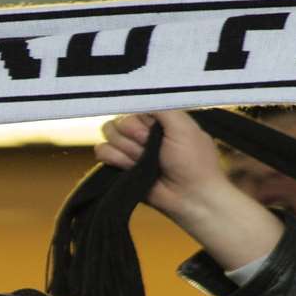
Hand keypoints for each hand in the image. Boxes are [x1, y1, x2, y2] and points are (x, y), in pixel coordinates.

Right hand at [96, 111, 278, 269]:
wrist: (189, 197)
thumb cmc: (194, 162)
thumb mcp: (184, 126)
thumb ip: (162, 108)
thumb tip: (140, 97)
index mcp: (159, 120)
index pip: (134, 106)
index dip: (141, 120)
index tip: (154, 130)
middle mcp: (143, 132)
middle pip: (119, 120)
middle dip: (135, 136)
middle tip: (152, 148)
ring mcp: (130, 149)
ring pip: (109, 135)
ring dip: (127, 149)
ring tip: (144, 162)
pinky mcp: (119, 166)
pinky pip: (101, 151)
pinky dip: (114, 158)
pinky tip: (130, 167)